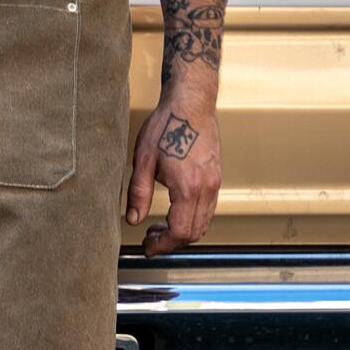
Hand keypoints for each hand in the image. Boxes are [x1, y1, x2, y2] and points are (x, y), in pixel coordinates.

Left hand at [125, 92, 222, 255]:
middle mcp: (206, 188)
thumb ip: (138, 193)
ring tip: (161, 225)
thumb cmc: (167, 124)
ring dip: (184, 231)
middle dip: (172, 241)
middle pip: (194, 232)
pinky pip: (209, 208)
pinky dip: (194, 218)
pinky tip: (176, 209)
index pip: (179, 232)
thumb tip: (133, 220)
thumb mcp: (144, 159)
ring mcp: (215, 182)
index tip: (148, 247)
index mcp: (187, 187)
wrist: (191, 102)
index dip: (162, 245)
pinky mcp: (216, 176)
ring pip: (204, 222)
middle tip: (150, 237)